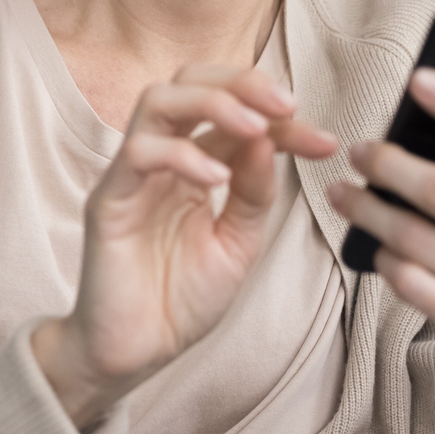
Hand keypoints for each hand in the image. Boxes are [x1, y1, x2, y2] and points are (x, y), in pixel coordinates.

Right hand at [34, 65, 337, 428]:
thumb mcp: (239, 243)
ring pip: (158, 99)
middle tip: (286, 106)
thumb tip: (268, 139)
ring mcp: (132, 175)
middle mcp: (162, 157)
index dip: (283, 121)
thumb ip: (254, 194)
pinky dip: (181, 155)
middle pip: (190, 80)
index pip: (238, 117)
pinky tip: (216, 179)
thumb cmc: (180, 299)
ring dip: (212, 102)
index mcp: (195, 165)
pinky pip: (138, 153)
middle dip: (243, 83)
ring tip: (253, 128)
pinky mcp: (108, 199)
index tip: (326, 142)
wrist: (136, 353)